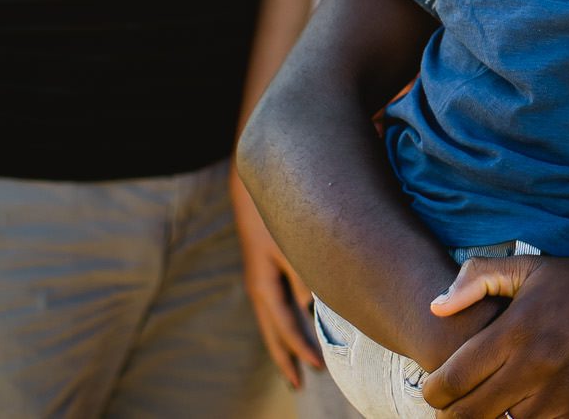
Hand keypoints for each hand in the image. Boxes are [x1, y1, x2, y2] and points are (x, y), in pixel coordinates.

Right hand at [231, 175, 322, 387]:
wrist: (252, 183)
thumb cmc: (273, 210)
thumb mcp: (287, 242)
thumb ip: (302, 273)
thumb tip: (311, 306)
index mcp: (263, 284)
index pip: (284, 325)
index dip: (300, 348)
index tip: (316, 369)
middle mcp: (260, 285)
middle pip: (273, 330)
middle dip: (286, 356)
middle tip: (298, 384)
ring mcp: (261, 276)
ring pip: (272, 319)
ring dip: (284, 342)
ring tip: (295, 365)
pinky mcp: (266, 265)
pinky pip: (275, 303)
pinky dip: (285, 320)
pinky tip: (296, 323)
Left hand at [419, 252, 568, 416]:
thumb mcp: (528, 267)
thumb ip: (476, 279)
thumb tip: (437, 307)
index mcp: (516, 329)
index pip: (453, 378)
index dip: (433, 391)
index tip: (434, 389)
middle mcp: (536, 364)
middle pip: (471, 414)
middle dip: (452, 414)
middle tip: (453, 406)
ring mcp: (563, 391)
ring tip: (491, 405)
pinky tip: (526, 406)